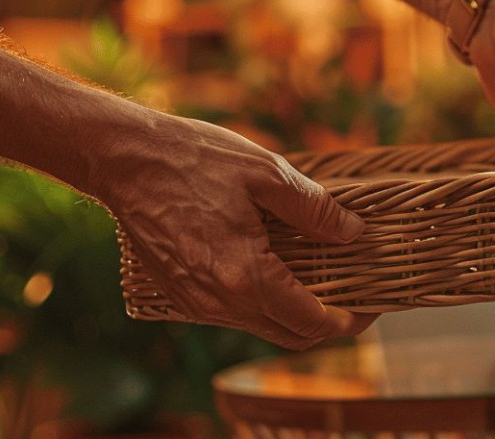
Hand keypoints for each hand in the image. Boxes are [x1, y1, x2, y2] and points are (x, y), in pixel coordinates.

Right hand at [93, 112, 376, 348]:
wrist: (123, 160)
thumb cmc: (193, 159)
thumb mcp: (266, 173)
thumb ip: (315, 208)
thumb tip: (354, 233)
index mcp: (244, 276)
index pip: (311, 322)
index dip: (349, 319)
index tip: (370, 305)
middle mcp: (218, 302)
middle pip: (289, 335)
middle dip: (327, 322)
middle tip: (353, 293)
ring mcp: (195, 303)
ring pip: (260, 326)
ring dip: (293, 311)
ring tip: (318, 274)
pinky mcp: (180, 295)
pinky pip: (233, 313)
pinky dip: (262, 301)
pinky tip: (275, 267)